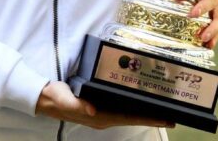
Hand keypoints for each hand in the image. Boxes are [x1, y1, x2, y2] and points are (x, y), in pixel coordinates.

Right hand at [36, 81, 174, 129]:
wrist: (46, 98)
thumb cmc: (57, 98)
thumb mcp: (65, 99)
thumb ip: (78, 105)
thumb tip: (92, 110)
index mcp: (99, 116)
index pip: (129, 118)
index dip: (148, 118)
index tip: (165, 118)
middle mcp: (104, 116)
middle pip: (133, 117)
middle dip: (152, 116)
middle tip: (172, 114)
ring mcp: (102, 112)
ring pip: (128, 113)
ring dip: (144, 111)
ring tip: (160, 108)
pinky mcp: (99, 106)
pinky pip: (121, 108)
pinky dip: (132, 105)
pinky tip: (138, 100)